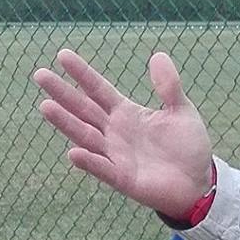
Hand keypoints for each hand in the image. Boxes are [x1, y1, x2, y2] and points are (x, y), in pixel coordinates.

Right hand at [33, 50, 214, 219]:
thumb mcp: (182, 112)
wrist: (199, 183)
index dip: (82, 73)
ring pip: (85, 136)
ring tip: (45, 106)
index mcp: (126, 113)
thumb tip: (158, 55)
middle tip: (40, 75)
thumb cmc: (188, 148)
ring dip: (66, 123)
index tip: (63, 55)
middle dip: (62, 93)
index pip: (98, 89)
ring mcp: (116, 155)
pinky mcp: (123, 179)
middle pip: (83, 109)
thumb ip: (169, 87)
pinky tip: (74, 152)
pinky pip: (103, 169)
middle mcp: (114, 132)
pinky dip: (89, 162)